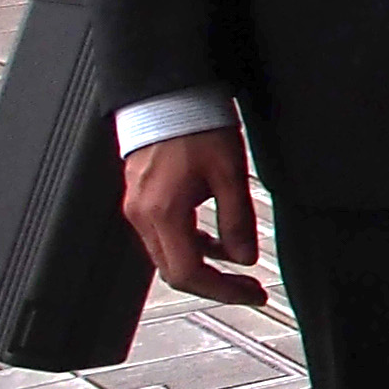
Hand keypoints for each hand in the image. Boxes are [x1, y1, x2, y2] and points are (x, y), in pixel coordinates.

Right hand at [121, 124, 264, 306]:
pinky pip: (164, 235)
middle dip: (215, 284)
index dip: (222, 291)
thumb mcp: (230, 173)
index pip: (188, 274)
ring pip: (168, 255)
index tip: (251, 293)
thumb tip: (245, 256)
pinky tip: (214, 240)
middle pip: (174, 271)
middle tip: (249, 287)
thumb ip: (237, 220)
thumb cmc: (195, 125)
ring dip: (203, 265)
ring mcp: (137, 207)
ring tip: (238, 266)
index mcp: (162, 213)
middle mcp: (142, 216)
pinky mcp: (141, 198)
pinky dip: (191, 245)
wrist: (167, 95)